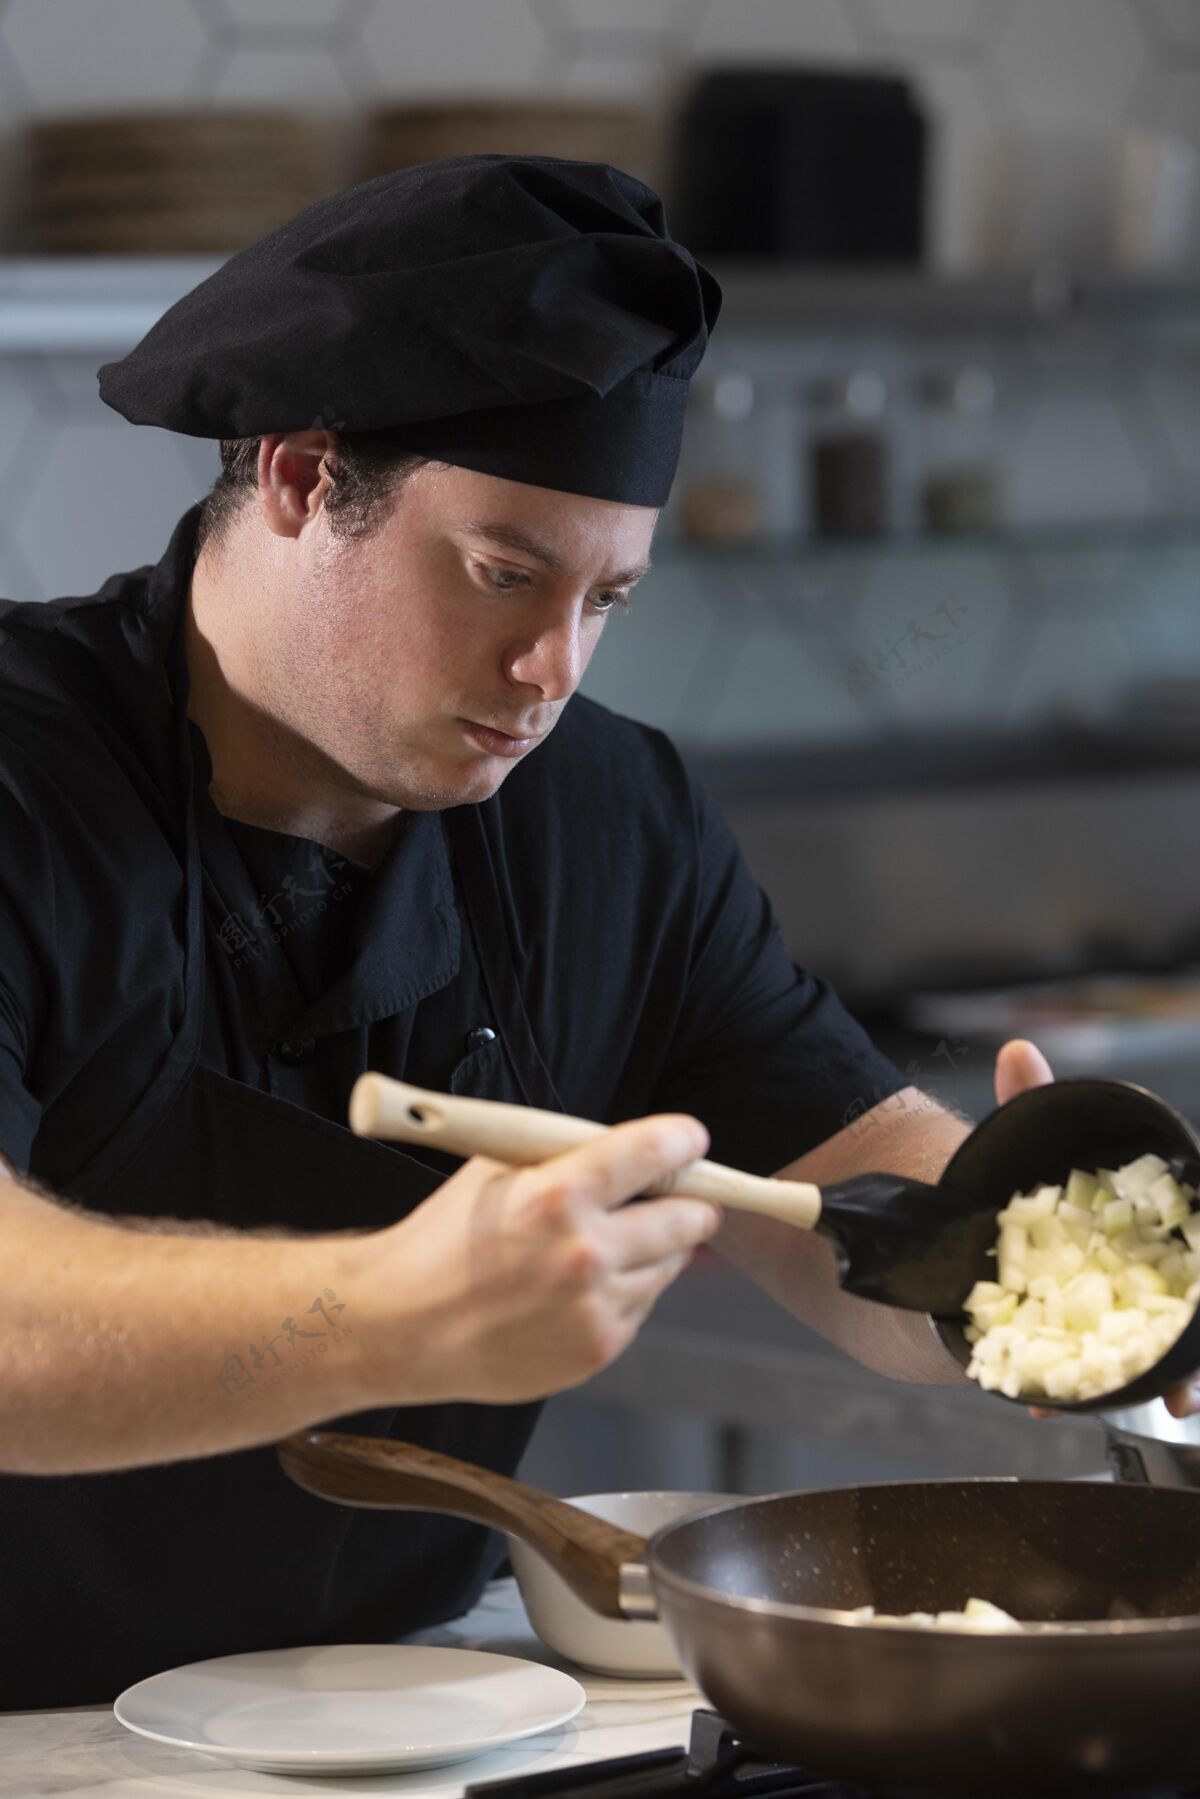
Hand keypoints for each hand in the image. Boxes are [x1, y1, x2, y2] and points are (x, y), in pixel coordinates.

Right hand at [359, 1113, 720, 1405]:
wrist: (402, 1325)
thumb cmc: (443, 1242)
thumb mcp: (495, 1170)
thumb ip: (562, 1158)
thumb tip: (626, 1149)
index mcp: (559, 1195)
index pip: (654, 1152)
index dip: (683, 1141)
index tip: (691, 1141)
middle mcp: (586, 1252)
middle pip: (688, 1218)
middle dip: (691, 1203)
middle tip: (686, 1197)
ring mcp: (595, 1308)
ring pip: (669, 1267)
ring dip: (657, 1250)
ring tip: (614, 1244)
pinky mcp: (596, 1350)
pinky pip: (640, 1308)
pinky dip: (626, 1292)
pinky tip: (583, 1287)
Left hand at [996, 1038, 1199, 1420]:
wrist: (1002, 1212)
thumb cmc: (1043, 1177)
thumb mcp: (1040, 1138)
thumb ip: (1031, 1098)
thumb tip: (1016, 1050)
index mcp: (1163, 1225)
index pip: (1196, 1264)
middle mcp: (1159, 1274)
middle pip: (1193, 1329)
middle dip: (1194, 1370)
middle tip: (1179, 1398)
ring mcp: (1128, 1311)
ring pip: (1159, 1361)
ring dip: (1151, 1391)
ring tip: (1113, 1409)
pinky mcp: (1086, 1338)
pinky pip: (1099, 1372)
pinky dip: (1081, 1394)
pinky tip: (1046, 1403)